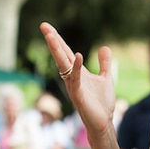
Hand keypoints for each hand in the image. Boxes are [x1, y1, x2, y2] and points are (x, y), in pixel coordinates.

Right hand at [39, 22, 116, 140]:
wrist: (103, 123)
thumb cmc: (101, 103)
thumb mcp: (106, 78)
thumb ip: (104, 63)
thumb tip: (104, 47)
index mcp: (77, 72)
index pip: (66, 52)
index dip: (57, 39)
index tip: (47, 27)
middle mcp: (71, 77)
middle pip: (60, 55)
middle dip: (52, 40)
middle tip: (43, 25)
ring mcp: (73, 85)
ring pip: (63, 64)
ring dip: (57, 50)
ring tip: (51, 35)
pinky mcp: (78, 95)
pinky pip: (76, 79)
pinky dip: (77, 67)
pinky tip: (78, 56)